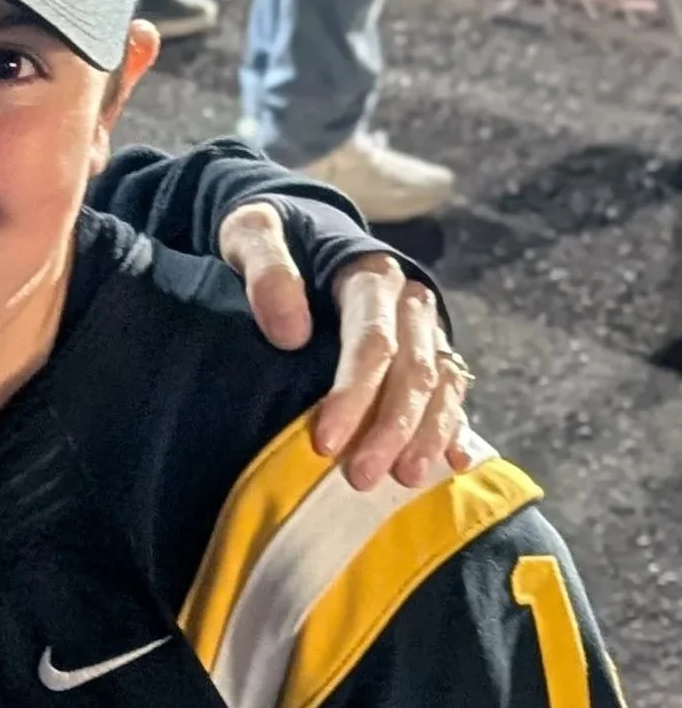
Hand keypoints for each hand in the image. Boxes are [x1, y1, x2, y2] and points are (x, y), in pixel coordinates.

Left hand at [218, 210, 471, 490]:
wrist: (296, 227)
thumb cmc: (270, 235)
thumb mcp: (250, 233)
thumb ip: (266, 269)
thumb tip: (290, 332)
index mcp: (371, 274)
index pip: (373, 341)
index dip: (354, 394)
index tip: (325, 441)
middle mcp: (408, 302)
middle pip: (414, 370)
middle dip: (392, 427)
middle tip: (360, 477)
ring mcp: (423, 329)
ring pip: (441, 384)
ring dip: (427, 434)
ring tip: (406, 480)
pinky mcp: (427, 350)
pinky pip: (451, 389)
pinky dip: (454, 425)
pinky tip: (456, 463)